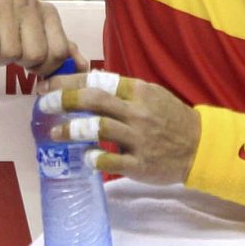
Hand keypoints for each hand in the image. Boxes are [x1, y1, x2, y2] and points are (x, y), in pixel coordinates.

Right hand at [0, 0, 80, 71]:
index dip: (47, 68)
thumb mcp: (35, 31)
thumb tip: (83, 68)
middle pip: (36, 55)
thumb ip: (60, 48)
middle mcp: (29, 4)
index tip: (34, 66)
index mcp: (48, 12)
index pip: (60, 51)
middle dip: (22, 63)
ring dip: (0, 58)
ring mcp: (4, 4)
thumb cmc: (4, 21)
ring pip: (11, 53)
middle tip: (11, 52)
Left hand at [38, 71, 200, 185]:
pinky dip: (92, 157)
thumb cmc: (172, 119)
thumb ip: (123, 92)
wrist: (201, 147)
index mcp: (140, 92)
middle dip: (63, 100)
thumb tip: (88, 85)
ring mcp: (139, 139)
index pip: (99, 81)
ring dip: (70, 130)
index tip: (49, 86)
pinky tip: (84, 157)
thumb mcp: (152, 96)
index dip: (69, 82)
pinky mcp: (140, 164)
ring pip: (97, 129)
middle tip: (43, 104)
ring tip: (54, 133)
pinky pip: (109, 160)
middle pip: (94, 101)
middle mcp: (138, 113)